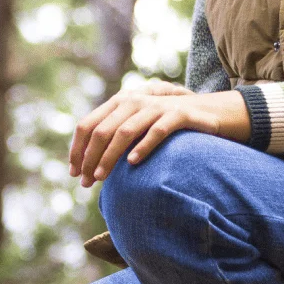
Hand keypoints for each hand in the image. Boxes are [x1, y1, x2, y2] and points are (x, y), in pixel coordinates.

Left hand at [68, 88, 250, 186]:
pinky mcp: (180, 114)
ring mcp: (157, 106)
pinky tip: (133, 163)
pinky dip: (143, 147)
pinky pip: (157, 131)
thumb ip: (116, 136)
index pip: (87, 125)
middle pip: (102, 130)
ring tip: (102, 177)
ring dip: (109, 157)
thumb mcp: (139, 125)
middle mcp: (134, 101)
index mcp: (120, 102)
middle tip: (86, 183)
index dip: (77, 150)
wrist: (210, 113)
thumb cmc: (168, 124)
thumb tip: (89, 165)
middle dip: (90, 158)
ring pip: (124, 131)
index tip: (74, 173)